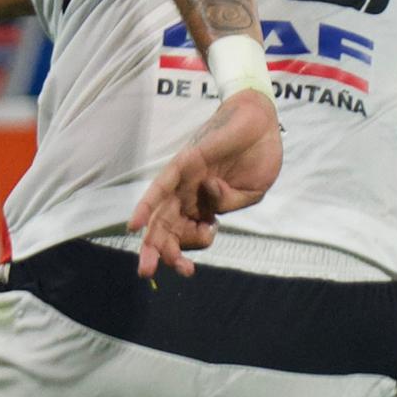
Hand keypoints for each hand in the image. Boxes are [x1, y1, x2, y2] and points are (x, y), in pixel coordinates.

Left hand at [131, 89, 280, 276]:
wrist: (261, 122)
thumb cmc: (256, 157)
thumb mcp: (252, 194)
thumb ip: (230, 204)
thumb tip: (210, 200)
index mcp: (204, 206)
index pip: (185, 235)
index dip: (182, 254)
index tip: (189, 270)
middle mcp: (189, 195)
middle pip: (166, 229)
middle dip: (158, 254)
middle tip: (149, 274)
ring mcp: (185, 180)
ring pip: (161, 214)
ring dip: (151, 240)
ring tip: (147, 265)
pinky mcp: (185, 163)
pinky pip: (161, 186)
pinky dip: (147, 205)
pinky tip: (135, 225)